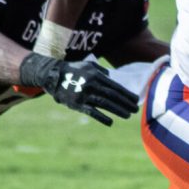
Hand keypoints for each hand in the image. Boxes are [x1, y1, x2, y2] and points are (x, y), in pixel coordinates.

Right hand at [19, 53, 138, 125]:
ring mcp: (84, 94)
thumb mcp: (87, 66)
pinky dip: (101, 117)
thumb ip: (101, 71)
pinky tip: (110, 122)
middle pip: (113, 95)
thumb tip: (111, 77)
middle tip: (135, 110)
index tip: (135, 100)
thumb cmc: (72, 70)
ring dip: (118, 110)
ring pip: (105, 104)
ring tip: (127, 115)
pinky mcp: (77, 104)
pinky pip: (91, 112)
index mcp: (96, 75)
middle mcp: (92, 84)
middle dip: (125, 103)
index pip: (115, 86)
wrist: (52, 75)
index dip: (126, 94)